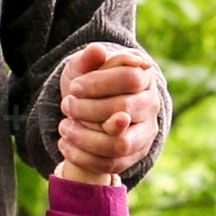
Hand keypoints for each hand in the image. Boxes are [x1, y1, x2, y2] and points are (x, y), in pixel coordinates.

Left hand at [54, 42, 160, 187]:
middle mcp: (151, 105)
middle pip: (125, 110)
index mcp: (144, 76)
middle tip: (66, 105)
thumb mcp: (84, 66)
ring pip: (120, 144)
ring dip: (85, 138)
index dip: (99, 84)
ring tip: (64, 127)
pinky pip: (111, 164)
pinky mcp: (134, 155)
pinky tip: (64, 144)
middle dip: (88, 109)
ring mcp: (145, 133)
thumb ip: (89, 58)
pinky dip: (82, 157)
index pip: (130, 78)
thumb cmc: (89, 81)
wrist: (92, 107)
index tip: (74, 87)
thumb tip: (97, 50)